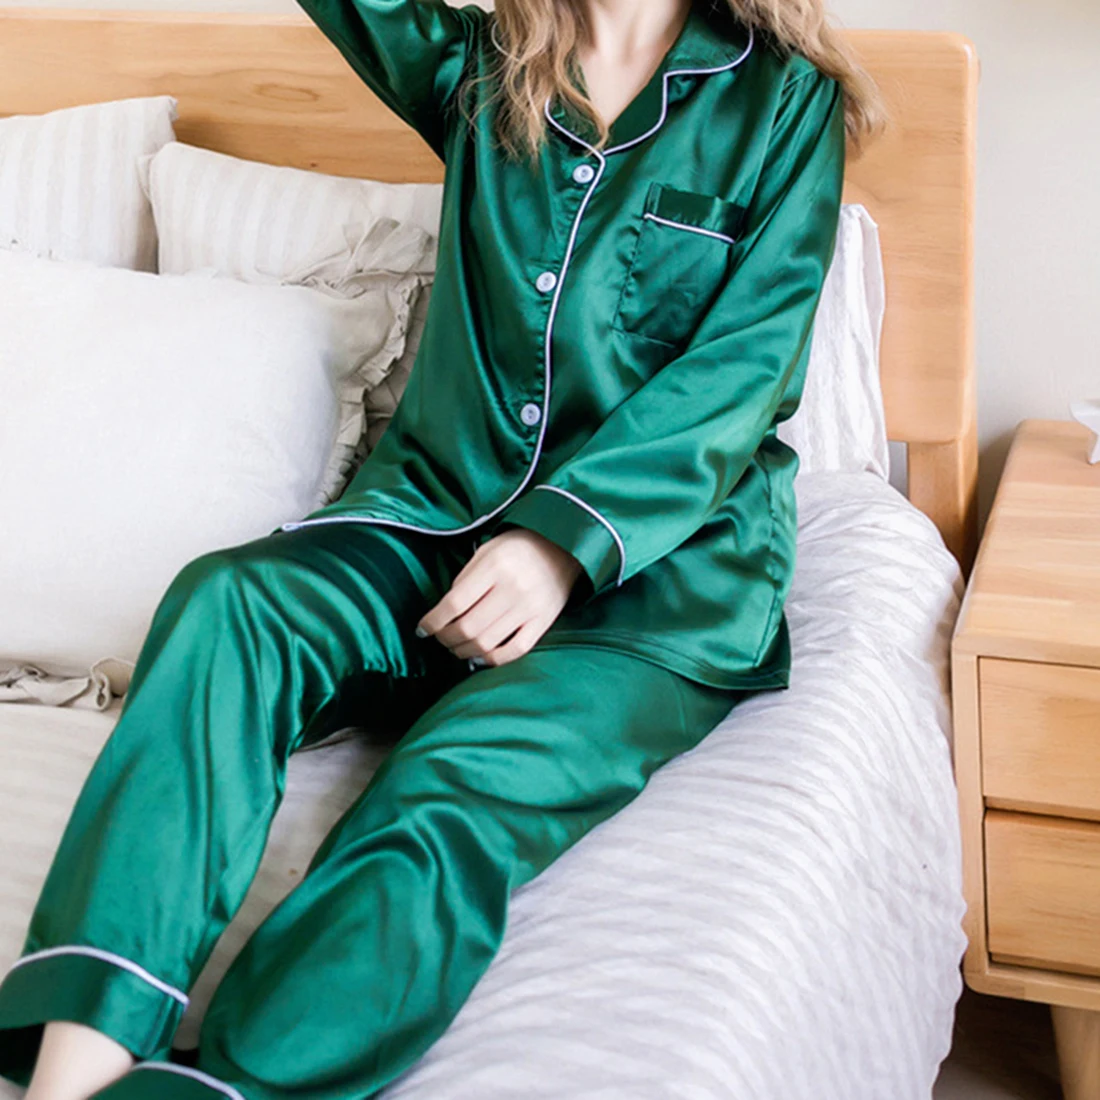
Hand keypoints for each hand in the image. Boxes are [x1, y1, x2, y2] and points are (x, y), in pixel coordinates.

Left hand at [416, 528, 582, 667]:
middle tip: (439, 638)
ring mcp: (530, 607)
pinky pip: (515, 650)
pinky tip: (480, 657)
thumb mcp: (487, 550)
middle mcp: (513, 588)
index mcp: (495, 566)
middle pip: (469, 627)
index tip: (422, 629)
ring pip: (488, 643)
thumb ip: (465, 579)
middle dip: (446, 638)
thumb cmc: (518, 548)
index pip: (455, 603)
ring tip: (456, 648)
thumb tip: (445, 613)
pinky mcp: (544, 622)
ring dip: (464, 651)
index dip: (433, 621)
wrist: (564, 547)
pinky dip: (493, 659)